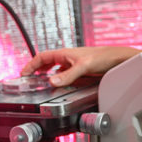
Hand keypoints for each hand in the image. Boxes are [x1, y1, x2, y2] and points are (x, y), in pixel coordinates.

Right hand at [20, 46, 141, 86]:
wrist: (118, 60)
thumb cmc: (103, 57)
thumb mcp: (83, 66)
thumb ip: (68, 75)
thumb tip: (52, 81)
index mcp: (64, 54)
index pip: (42, 57)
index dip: (31, 65)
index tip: (23, 74)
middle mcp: (67, 59)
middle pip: (46, 63)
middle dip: (36, 70)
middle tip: (28, 80)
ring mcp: (73, 66)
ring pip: (56, 70)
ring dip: (47, 75)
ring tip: (40, 84)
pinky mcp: (80, 72)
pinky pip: (65, 76)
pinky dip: (59, 81)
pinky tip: (60, 87)